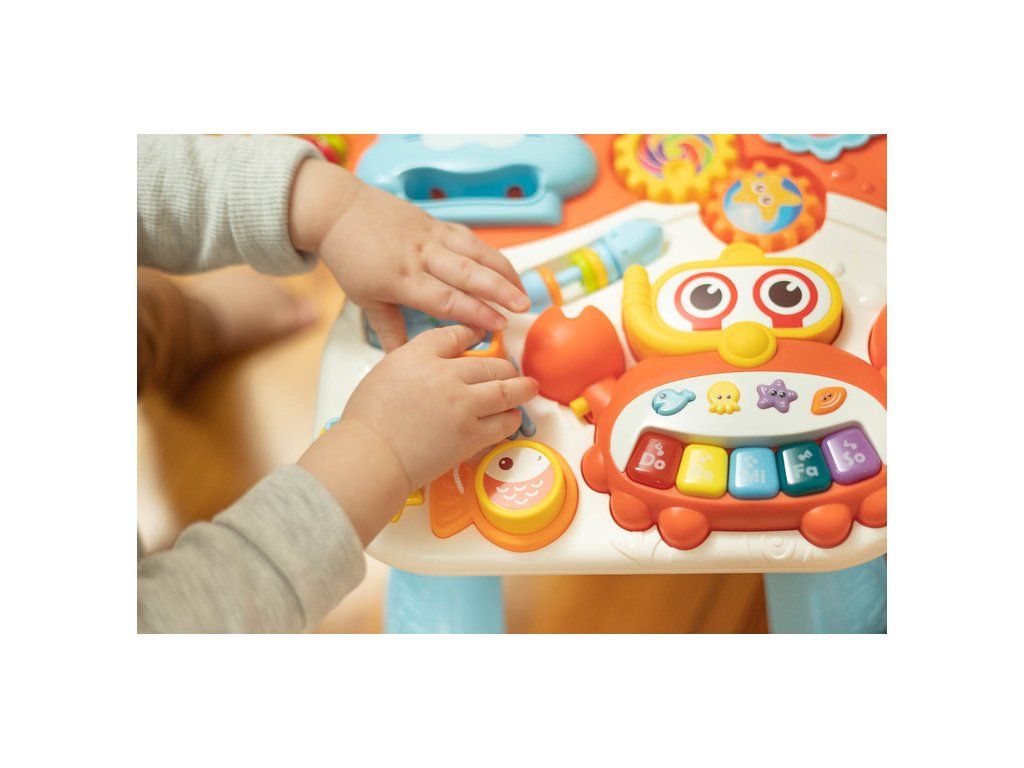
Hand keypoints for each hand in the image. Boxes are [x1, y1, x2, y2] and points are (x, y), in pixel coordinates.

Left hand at [289, 160, 529, 350]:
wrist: (338, 209)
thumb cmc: (350, 256)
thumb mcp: (364, 298)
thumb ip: (388, 328)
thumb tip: (401, 360)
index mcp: (402, 278)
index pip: (445, 298)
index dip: (475, 313)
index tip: (498, 326)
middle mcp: (421, 255)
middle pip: (467, 273)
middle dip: (498, 290)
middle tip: (523, 307)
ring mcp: (431, 235)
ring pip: (475, 252)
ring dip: (502, 270)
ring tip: (523, 290)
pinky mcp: (436, 223)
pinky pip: (468, 238)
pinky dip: (489, 253)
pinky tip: (505, 268)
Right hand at [297, 325, 538, 543]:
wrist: (371, 457)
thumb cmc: (368, 421)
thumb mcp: (386, 372)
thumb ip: (415, 361)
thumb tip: (437, 363)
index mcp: (418, 355)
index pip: (455, 335)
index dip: (472, 335)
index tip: (480, 338)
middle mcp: (444, 375)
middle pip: (488, 362)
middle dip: (504, 367)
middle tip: (511, 371)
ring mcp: (462, 405)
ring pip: (505, 389)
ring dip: (520, 388)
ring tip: (528, 388)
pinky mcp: (471, 435)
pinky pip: (503, 422)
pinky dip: (512, 418)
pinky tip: (513, 416)